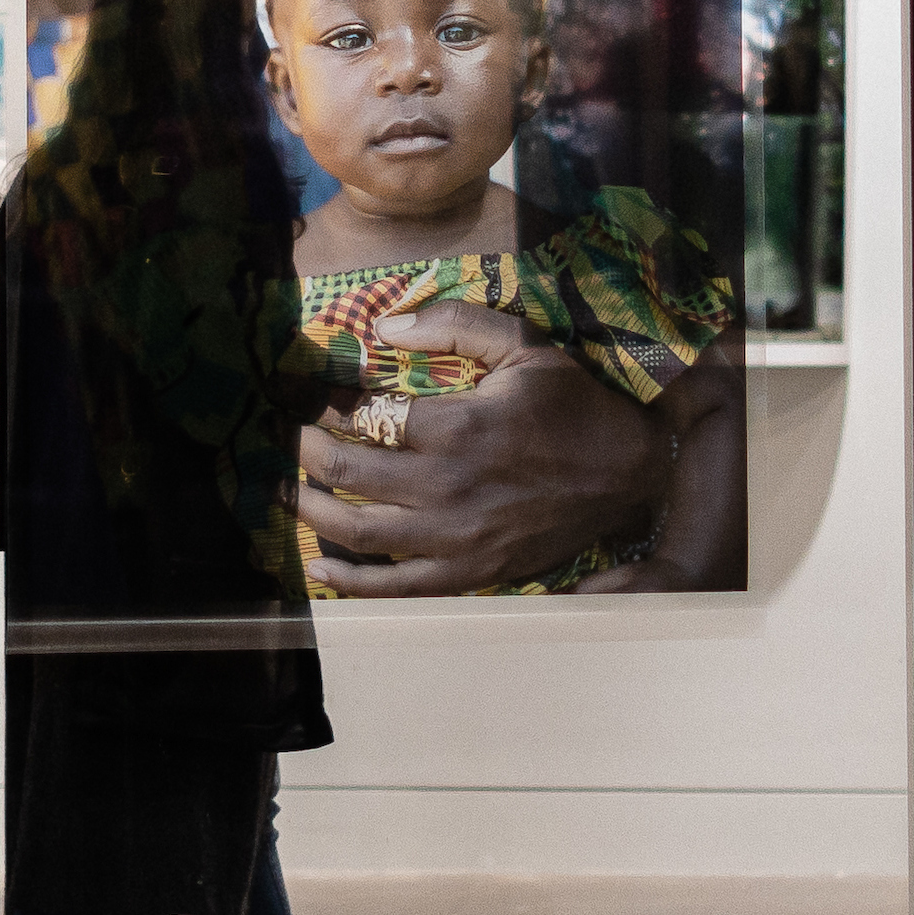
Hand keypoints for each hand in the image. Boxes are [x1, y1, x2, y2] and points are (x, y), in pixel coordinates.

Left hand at [294, 300, 664, 597]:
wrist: (631, 473)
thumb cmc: (575, 404)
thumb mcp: (525, 345)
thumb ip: (454, 325)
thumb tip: (383, 327)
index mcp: (458, 426)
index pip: (365, 417)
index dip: (326, 406)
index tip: (308, 398)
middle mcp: (448, 487)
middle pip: (346, 474)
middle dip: (302, 453)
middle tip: (283, 438)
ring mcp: (456, 539)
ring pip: (357, 532)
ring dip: (309, 512)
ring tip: (284, 493)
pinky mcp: (469, 575)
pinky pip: (395, 589)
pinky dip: (349, 583)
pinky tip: (317, 568)